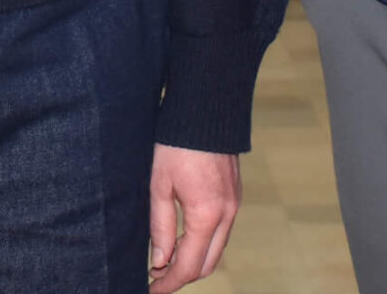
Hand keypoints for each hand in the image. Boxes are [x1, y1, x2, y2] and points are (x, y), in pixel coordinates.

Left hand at [148, 144, 240, 290]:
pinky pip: (222, 232)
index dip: (169, 283)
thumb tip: (160, 262)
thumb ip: (161, 227)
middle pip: (207, 265)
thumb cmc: (176, 143)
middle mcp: (227, 215)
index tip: (151, 289)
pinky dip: (204, 243)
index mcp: (206, 215)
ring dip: (194, 260)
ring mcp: (234, 206)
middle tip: (156, 276)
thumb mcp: (159, 185)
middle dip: (182, 276)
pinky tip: (184, 238)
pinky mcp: (235, 196)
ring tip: (166, 259)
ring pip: (217, 250)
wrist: (206, 110)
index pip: (188, 266)